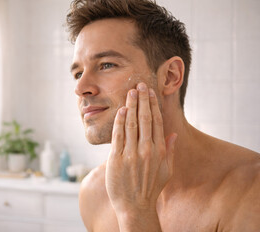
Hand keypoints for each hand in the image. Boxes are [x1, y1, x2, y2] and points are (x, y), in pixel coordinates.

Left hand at [105, 82, 176, 230]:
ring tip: (130, 92)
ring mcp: (131, 154)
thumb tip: (173, 134)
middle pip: (145, 119)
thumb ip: (170, 151)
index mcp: (159, 151)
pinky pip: (118, 136)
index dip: (153, 105)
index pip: (157, 122)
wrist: (135, 207)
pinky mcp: (117, 159)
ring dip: (131, 106)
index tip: (150, 92)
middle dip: (142, 100)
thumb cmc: (150, 188)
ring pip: (131, 124)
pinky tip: (121, 110)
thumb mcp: (166, 171)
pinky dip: (120, 122)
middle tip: (139, 85)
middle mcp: (147, 150)